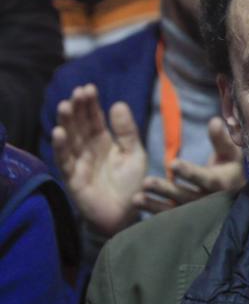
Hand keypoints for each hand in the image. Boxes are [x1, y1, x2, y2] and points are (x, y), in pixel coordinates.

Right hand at [51, 84, 146, 235]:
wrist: (127, 215)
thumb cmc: (132, 185)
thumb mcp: (135, 155)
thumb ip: (127, 132)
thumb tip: (118, 103)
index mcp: (103, 141)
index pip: (94, 118)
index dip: (91, 104)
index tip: (89, 88)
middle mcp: (88, 148)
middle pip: (79, 124)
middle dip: (77, 108)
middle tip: (78, 93)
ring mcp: (78, 162)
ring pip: (69, 138)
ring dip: (65, 122)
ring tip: (65, 106)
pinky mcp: (72, 177)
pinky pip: (64, 160)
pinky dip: (60, 147)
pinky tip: (58, 133)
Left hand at [134, 117, 245, 213]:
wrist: (234, 198)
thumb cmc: (229, 170)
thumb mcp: (230, 154)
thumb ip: (221, 139)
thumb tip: (215, 121)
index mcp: (222, 183)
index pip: (206, 179)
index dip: (190, 172)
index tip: (173, 163)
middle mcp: (210, 201)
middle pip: (187, 196)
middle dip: (167, 190)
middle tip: (146, 182)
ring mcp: (198, 213)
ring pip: (176, 209)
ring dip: (156, 204)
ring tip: (137, 197)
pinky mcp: (188, 218)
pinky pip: (170, 216)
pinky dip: (153, 211)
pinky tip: (138, 203)